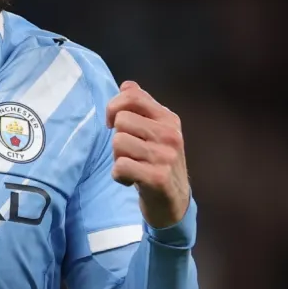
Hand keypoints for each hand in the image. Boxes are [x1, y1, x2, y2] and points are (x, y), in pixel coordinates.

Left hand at [105, 80, 190, 228]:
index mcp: (168, 118)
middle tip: (130, 154)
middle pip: (121, 120)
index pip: (132, 95)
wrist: (173, 203)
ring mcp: (166, 155)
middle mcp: (170, 134)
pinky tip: (131, 180)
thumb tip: (126, 85)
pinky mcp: (158, 177)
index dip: (114, 107)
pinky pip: (121, 166)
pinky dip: (119, 176)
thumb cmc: (157, 164)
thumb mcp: (155, 132)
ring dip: (118, 159)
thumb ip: (141, 108)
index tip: (113, 124)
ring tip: (133, 167)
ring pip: (118, 142)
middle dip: (117, 139)